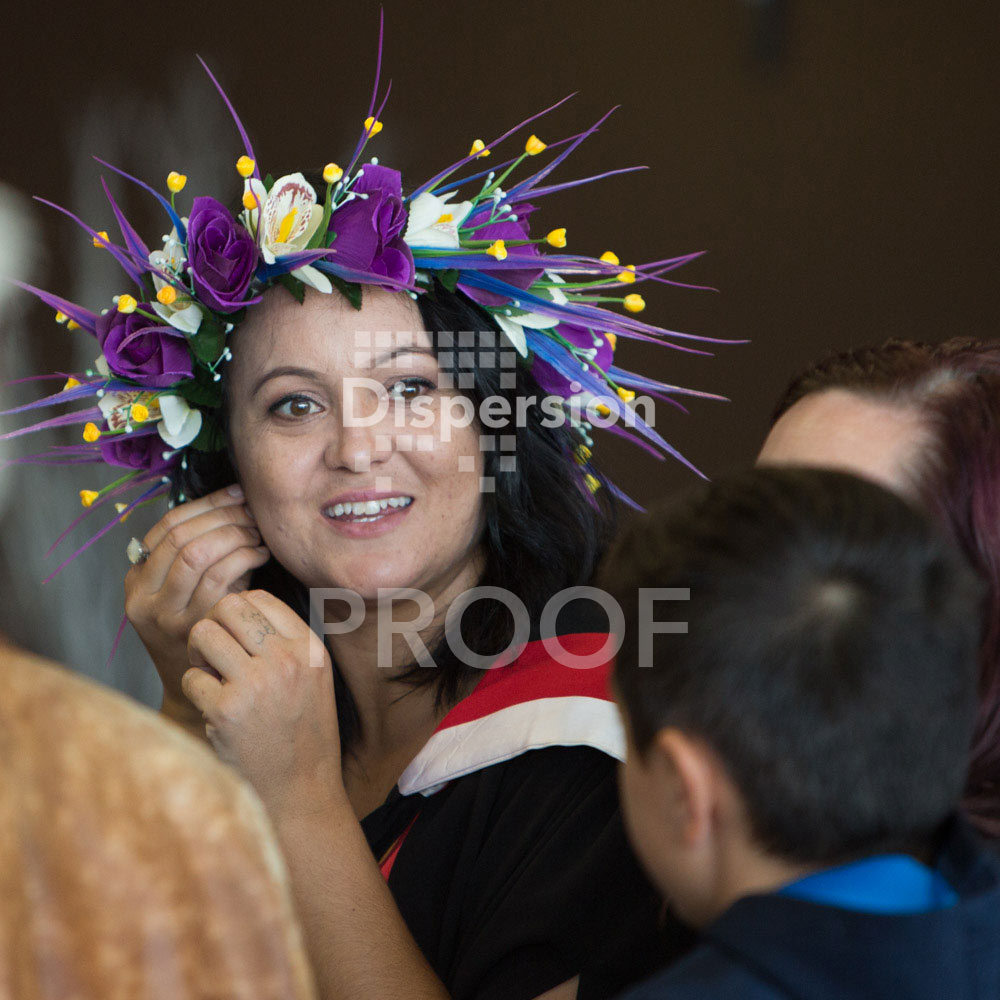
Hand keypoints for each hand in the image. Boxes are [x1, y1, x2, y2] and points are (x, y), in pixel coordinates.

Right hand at [124, 485, 269, 721]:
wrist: (200, 694)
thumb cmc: (207, 632)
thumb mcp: (190, 592)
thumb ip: (199, 554)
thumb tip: (235, 498)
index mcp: (136, 581)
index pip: (167, 525)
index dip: (206, 503)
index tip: (236, 492)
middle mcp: (142, 598)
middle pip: (182, 536)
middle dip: (223, 516)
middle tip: (253, 512)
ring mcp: (164, 616)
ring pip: (197, 553)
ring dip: (235, 534)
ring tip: (258, 533)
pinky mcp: (192, 629)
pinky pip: (220, 577)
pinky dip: (244, 556)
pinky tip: (260, 554)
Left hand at [182, 590, 343, 817]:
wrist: (301, 792)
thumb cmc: (302, 733)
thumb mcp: (314, 677)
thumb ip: (286, 640)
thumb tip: (239, 604)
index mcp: (309, 647)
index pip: (258, 597)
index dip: (236, 613)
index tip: (236, 639)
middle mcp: (286, 659)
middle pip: (227, 607)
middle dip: (213, 628)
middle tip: (216, 656)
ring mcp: (256, 683)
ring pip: (202, 634)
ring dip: (199, 656)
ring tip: (213, 679)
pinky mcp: (227, 710)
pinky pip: (190, 678)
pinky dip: (195, 692)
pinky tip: (214, 710)